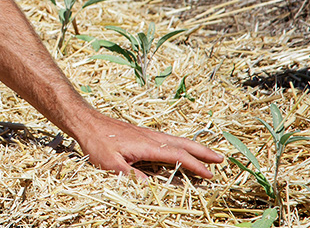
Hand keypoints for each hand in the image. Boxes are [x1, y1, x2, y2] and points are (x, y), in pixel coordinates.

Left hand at [75, 114, 222, 179]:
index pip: (177, 156)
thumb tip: (151, 187)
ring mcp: (148, 134)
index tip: (210, 175)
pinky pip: (169, 138)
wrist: (87, 122)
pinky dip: (182, 143)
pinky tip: (183, 147)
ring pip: (178, 139)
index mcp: (147, 145)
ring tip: (210, 153)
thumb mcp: (111, 165)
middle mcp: (152, 137)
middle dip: (204, 152)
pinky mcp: (143, 133)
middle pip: (184, 144)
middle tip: (222, 159)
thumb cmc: (97, 143)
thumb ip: (131, 177)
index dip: (195, 166)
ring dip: (196, 146)